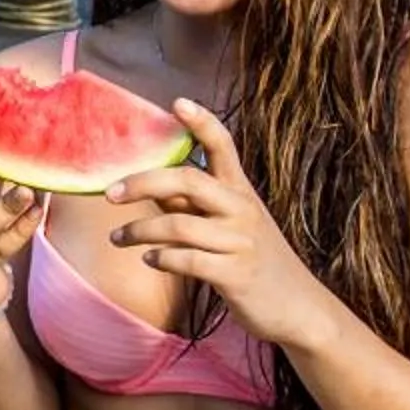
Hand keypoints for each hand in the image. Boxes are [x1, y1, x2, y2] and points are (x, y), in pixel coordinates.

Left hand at [102, 100, 338, 348]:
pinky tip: (149, 260)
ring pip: (179, 225)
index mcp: (241, 191)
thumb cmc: (256, 260)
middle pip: (188, 180)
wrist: (299, 307)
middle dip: (143, 183)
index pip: (223, 146)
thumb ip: (194, 205)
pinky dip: (161, 258)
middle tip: (111, 194)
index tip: (177, 102)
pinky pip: (188, 260)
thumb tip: (150, 188)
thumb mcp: (231, 225)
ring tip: (118, 238)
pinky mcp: (235, 274)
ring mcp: (240, 242)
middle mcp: (242, 210)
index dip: (202, 122)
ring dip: (139, 231)